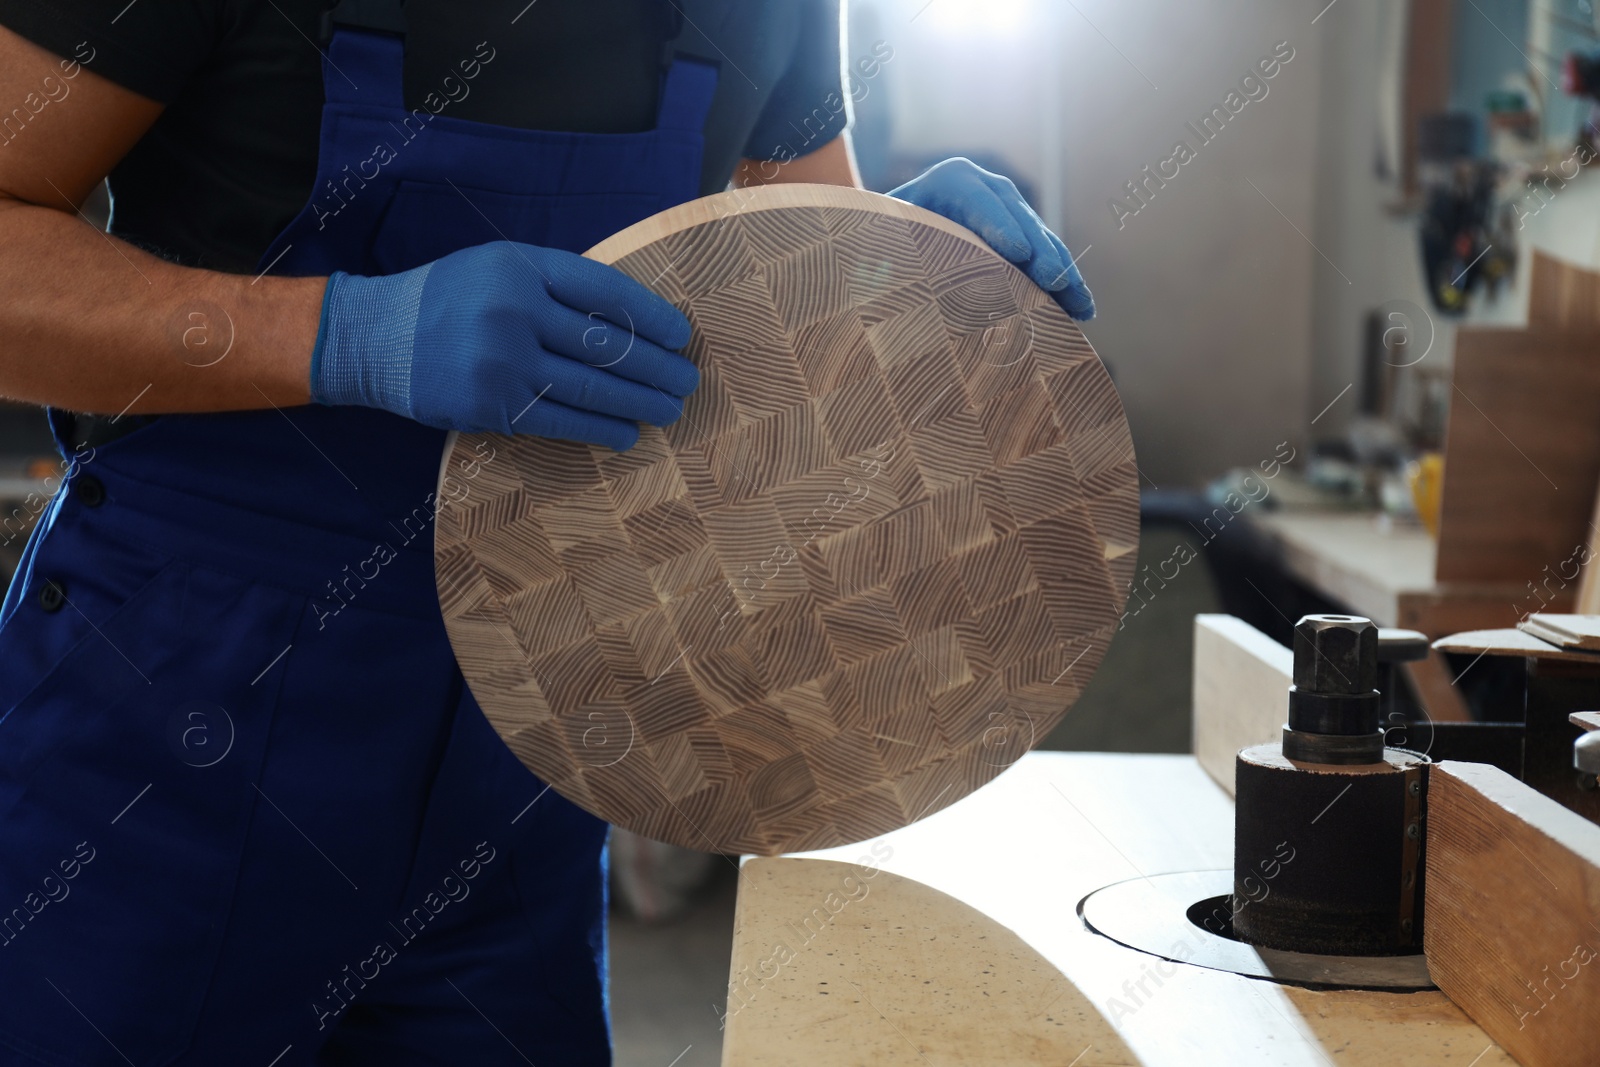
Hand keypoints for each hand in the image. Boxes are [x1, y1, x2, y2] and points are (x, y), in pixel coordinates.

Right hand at [310, 241, 698, 449]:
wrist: (376, 337)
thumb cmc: (450, 299)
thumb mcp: (499, 268)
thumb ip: (555, 285)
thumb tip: (631, 318)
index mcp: (524, 267)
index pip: (606, 291)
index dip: (651, 316)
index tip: (680, 335)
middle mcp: (517, 310)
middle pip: (607, 343)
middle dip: (657, 367)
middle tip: (687, 381)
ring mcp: (504, 360)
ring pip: (591, 386)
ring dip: (639, 402)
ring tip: (669, 410)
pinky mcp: (493, 405)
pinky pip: (561, 420)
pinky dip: (601, 429)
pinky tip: (627, 433)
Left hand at [890, 158, 1094, 320]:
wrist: (893, 230)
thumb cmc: (884, 239)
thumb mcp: (884, 238)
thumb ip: (896, 251)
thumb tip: (900, 283)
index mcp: (951, 181)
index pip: (978, 200)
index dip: (998, 224)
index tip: (1016, 253)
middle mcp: (987, 188)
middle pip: (1019, 217)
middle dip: (1040, 251)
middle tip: (1056, 282)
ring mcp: (1009, 210)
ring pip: (1041, 239)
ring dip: (1064, 272)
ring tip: (1081, 306)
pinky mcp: (1021, 235)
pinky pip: (1046, 258)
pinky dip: (1064, 284)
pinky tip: (1081, 310)